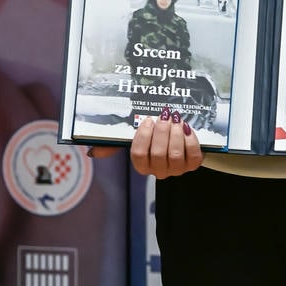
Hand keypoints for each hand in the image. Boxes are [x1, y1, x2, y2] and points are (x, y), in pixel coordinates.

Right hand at [89, 113, 203, 176]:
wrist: (177, 135)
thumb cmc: (153, 135)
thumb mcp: (133, 136)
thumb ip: (113, 144)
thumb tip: (92, 153)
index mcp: (142, 164)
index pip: (138, 155)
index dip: (143, 137)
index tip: (147, 120)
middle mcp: (158, 170)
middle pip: (158, 154)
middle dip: (161, 132)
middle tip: (163, 116)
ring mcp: (176, 169)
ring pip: (174, 155)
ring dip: (175, 134)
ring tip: (175, 119)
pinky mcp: (192, 164)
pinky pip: (192, 155)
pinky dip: (190, 140)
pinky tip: (186, 128)